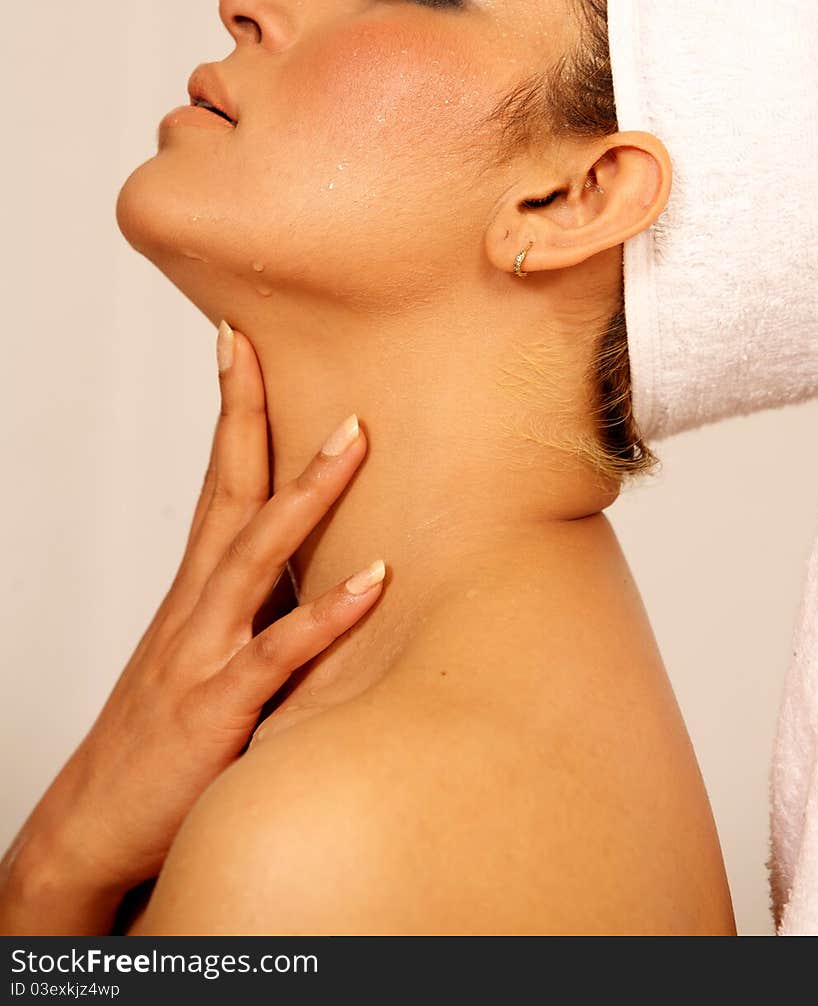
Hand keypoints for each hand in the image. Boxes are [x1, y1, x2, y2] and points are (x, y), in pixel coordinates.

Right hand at [1, 322, 379, 926]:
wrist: (94, 822)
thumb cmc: (159, 734)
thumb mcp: (209, 654)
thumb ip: (258, 606)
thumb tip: (323, 565)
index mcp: (198, 587)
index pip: (219, 478)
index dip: (232, 410)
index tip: (239, 343)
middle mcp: (198, 604)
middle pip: (228, 490)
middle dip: (248, 414)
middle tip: (265, 345)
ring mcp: (206, 650)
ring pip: (257, 554)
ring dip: (307, 492)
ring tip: (353, 437)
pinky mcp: (220, 706)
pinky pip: (280, 653)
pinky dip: (327, 613)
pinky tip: (374, 580)